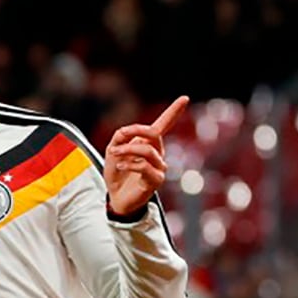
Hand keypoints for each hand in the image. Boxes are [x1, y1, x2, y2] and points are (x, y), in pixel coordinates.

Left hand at [104, 95, 186, 217]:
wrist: (116, 199)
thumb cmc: (117, 176)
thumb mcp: (113, 152)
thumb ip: (119, 138)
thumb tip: (124, 131)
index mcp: (149, 144)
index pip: (163, 125)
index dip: (173, 111)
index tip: (184, 98)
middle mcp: (158, 154)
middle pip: (153, 133)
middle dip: (134, 131)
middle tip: (119, 137)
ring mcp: (159, 167)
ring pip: (147, 150)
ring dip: (127, 150)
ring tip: (115, 155)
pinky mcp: (156, 180)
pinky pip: (145, 166)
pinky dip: (130, 164)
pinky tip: (120, 166)